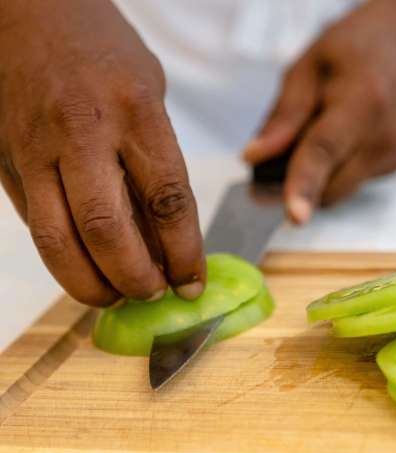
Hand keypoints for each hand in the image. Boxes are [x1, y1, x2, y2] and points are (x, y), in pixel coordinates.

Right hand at [0, 0, 205, 306]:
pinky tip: (85, 271)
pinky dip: (63, 259)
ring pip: (59, 240)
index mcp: (134, 111)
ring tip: (118, 296)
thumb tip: (167, 237)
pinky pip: (34, 225)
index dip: (183, 253)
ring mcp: (36, 149)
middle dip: (136, 277)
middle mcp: (83, 133)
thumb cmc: (102, 50)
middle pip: (109, 230)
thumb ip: (158, 161)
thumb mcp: (150, 94)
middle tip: (154, 293)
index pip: (167, 200)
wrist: (27, 10)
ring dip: (92, 284)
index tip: (192, 283)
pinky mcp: (6, 162)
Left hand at [243, 0, 395, 223]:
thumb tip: (254, 157)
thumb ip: (283, 114)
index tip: (294, 217)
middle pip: (330, 184)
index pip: (325, 150)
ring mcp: (394, 155)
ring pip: (339, 190)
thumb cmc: (355, 48)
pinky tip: (340, 135)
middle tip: (273, 154)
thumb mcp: (308, 66)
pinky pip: (350, 182)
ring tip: (317, 129)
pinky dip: (334, 170)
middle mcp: (384, 136)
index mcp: (362, 101)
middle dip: (297, 183)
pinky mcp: (394, 166)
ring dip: (317, 177)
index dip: (305, 185)